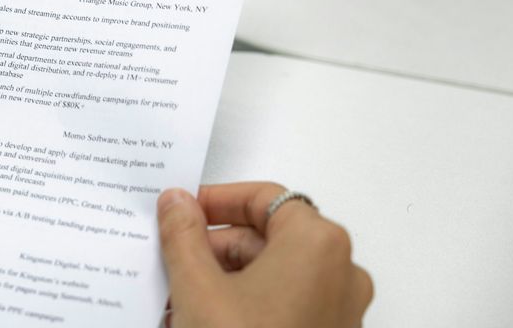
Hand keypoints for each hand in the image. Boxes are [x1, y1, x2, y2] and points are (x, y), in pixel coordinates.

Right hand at [158, 183, 372, 327]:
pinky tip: (204, 322)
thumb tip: (176, 202)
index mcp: (317, 244)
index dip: (216, 200)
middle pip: (269, 237)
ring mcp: (340, 311)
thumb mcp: (197, 287)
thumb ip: (183, 235)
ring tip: (180, 298)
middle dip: (215, 247)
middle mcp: (341, 273)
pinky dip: (246, 305)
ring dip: (225, 278)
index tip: (181, 211)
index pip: (264, 198)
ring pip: (274, 275)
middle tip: (171, 258)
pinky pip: (284, 306)